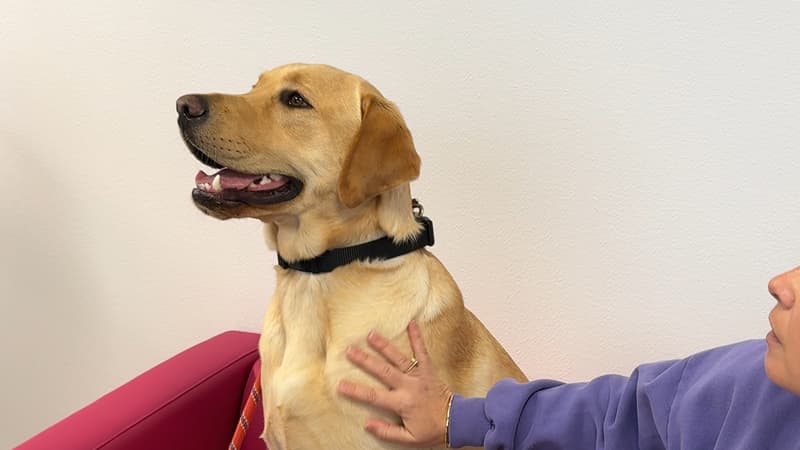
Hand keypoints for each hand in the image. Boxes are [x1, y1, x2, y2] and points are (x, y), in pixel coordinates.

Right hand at [337, 321, 453, 446]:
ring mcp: (419, 376)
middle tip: (350, 350)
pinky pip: (422, 351)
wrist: (457, 422)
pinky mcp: (429, 369)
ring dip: (385, 346)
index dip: (356, 391)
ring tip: (371, 334)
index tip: (340, 385)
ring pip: (399, 358)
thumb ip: (387, 432)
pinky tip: (411, 323)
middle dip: (365, 361)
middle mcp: (409, 386)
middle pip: (383, 371)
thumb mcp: (409, 439)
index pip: (374, 397)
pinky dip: (417, 337)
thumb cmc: (432, 431)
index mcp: (402, 403)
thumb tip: (367, 424)